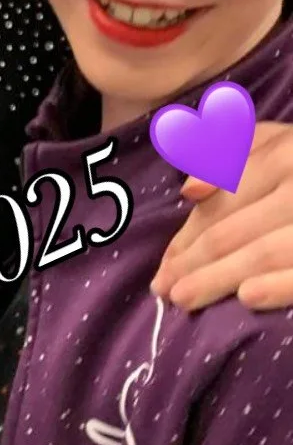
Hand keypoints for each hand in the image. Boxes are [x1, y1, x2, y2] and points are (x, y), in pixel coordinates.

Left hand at [152, 121, 292, 310]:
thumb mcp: (286, 145)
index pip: (224, 200)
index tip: (163, 266)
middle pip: (237, 228)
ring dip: (221, 277)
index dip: (190, 235)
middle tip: (163, 291)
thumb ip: (237, 154)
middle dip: (195, 262)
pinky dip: (281, 284)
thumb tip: (188, 190)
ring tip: (185, 299)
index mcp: (288, 152)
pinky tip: (248, 297)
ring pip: (266, 249)